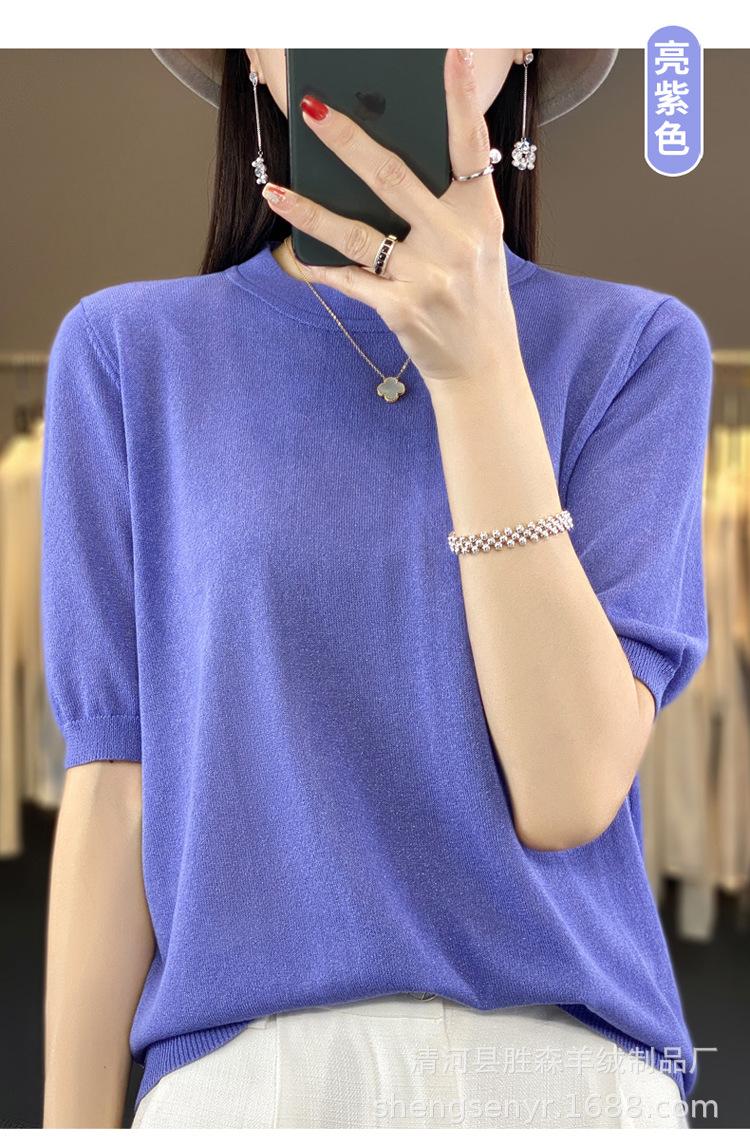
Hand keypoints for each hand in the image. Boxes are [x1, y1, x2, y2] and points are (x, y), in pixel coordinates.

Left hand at [261, 48, 523, 391]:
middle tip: (312, 108)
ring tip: (276, 189)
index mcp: (481, 216)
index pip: (470, 146)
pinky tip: (292, 253)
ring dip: (309, 209)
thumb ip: (444, 207)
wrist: (481, 369)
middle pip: (394, 178)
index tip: (447, 53)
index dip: (459, 99)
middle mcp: (457, 241)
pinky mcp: (400, 308)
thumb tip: (380, 168)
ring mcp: (428, 276)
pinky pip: (348, 279)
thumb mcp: (478, 246)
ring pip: (357, 232)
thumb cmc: (474, 299)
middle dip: (347, 140)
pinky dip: (317, 266)